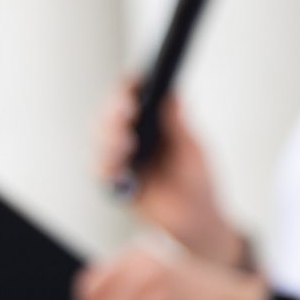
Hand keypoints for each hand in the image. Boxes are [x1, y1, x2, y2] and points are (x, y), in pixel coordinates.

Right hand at [95, 81, 239, 264]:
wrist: (198, 220)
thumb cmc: (198, 181)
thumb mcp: (192, 150)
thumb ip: (179, 125)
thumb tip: (172, 93)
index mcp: (152, 121)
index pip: (134, 95)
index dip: (130, 85)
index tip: (134, 79)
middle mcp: (132, 135)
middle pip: (112, 114)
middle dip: (115, 110)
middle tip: (126, 109)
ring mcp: (122, 157)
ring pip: (102, 139)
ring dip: (110, 136)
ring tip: (125, 139)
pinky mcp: (116, 182)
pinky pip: (102, 171)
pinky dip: (107, 167)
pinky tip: (118, 165)